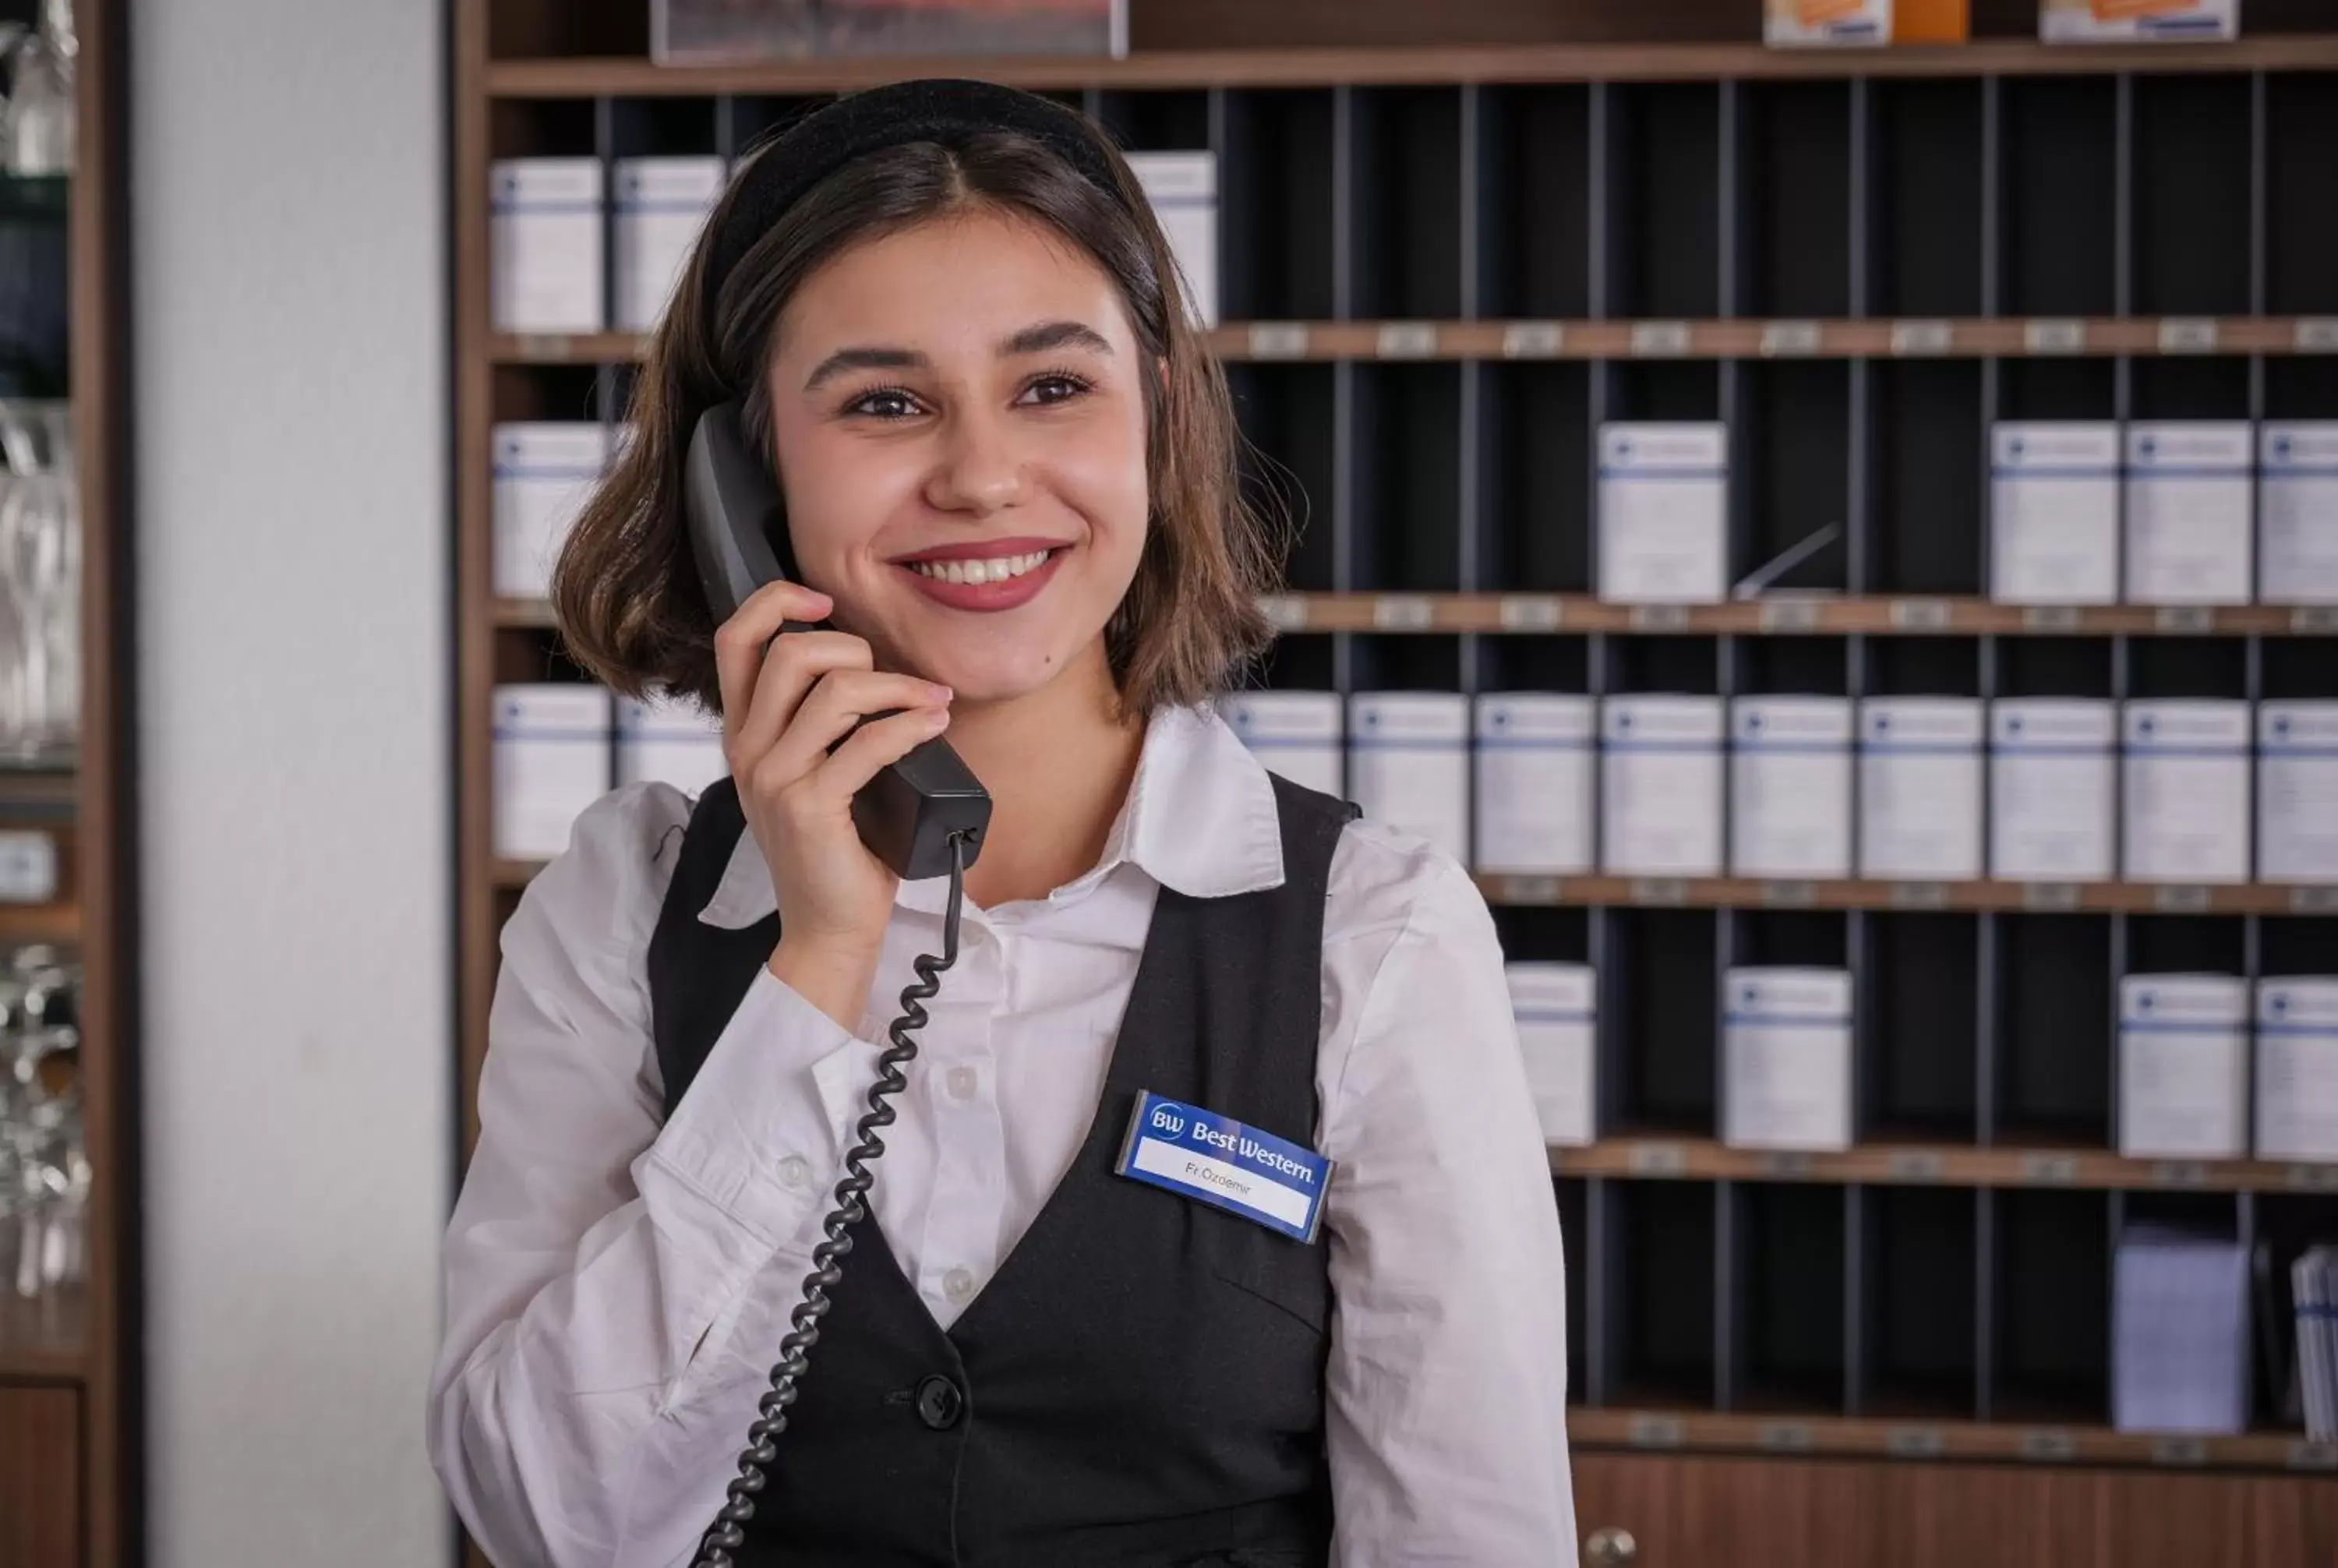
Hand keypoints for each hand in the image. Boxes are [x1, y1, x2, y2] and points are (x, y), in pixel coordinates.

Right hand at [713, 580, 952, 1023]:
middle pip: (790, 653)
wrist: (828, 927)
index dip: (777, 602)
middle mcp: (748, 749)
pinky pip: (867, 742)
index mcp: (744, 733)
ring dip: (898, 687)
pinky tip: (935, 724)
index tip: (824, 602)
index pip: (736, 639)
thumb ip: (822, 723)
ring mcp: (774, 778)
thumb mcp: (814, 774)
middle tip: (894, 681)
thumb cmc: (837, 847)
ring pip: (834, 692)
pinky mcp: (809, 807)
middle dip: (854, 650)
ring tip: (932, 703)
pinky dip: (911, 724)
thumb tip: (875, 668)